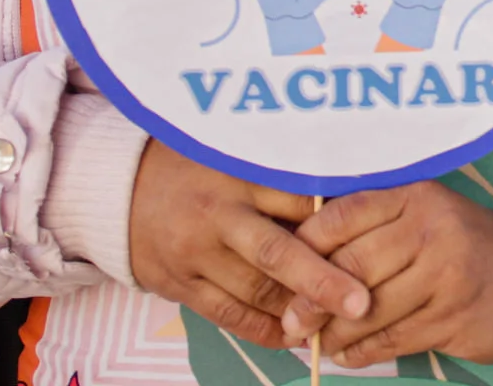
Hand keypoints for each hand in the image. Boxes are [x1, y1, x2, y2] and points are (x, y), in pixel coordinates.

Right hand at [129, 140, 369, 347]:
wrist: (118, 189)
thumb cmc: (196, 169)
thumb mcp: (235, 154)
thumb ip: (281, 174)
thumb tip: (344, 196)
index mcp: (239, 178)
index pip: (297, 201)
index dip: (336, 222)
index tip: (374, 238)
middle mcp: (218, 217)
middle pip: (276, 253)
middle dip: (322, 280)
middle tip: (361, 302)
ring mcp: (195, 254)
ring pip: (254, 291)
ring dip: (296, 311)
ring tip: (335, 325)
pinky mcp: (179, 285)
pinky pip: (226, 314)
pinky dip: (262, 329)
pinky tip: (292, 337)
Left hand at [281, 182, 492, 367]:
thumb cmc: (470, 248)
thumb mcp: (429, 219)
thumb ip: (374, 231)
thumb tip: (298, 265)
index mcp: (418, 196)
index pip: (341, 217)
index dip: (303, 248)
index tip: (281, 274)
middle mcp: (434, 228)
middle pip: (349, 268)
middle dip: (310, 301)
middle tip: (292, 323)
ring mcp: (448, 275)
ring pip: (366, 311)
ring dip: (335, 334)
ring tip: (321, 342)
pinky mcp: (457, 317)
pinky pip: (391, 340)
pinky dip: (363, 352)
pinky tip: (352, 353)